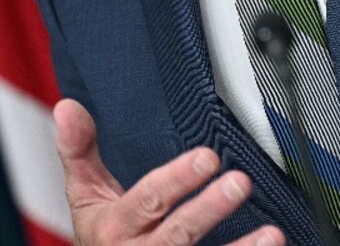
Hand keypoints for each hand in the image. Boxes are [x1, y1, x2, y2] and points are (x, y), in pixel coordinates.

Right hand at [53, 99, 284, 245]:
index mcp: (115, 226)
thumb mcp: (84, 194)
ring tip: (271, 233)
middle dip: (209, 209)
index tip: (207, 158)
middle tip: (240, 182)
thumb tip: (68, 106)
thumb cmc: (102, 234)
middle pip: (177, 233)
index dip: (177, 180)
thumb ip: (79, 150)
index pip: (147, 201)